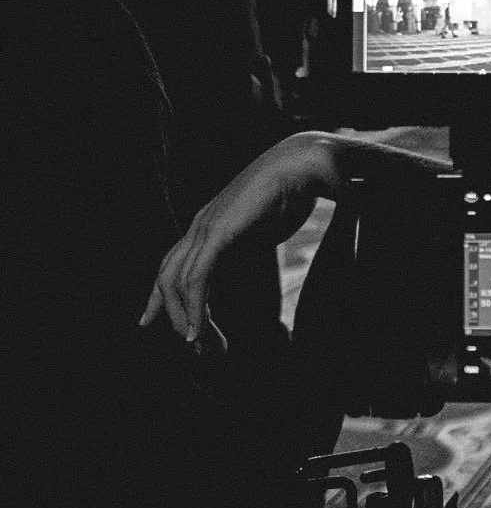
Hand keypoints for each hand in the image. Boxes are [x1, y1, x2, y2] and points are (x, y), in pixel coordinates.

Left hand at [140, 132, 331, 342]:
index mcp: (213, 223)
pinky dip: (195, 308)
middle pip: (167, 273)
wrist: (307, 162)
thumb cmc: (296, 187)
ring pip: (175, 281)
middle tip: (191, 345)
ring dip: (183, 317)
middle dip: (170, 312)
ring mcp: (207, 227)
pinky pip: (196, 278)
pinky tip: (200, 332)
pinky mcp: (219, 232)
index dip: (166, 296)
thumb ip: (258, 238)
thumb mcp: (271, 223)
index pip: (176, 263)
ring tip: (198, 344)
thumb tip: (265, 247)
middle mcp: (202, 225)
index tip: (171, 325)